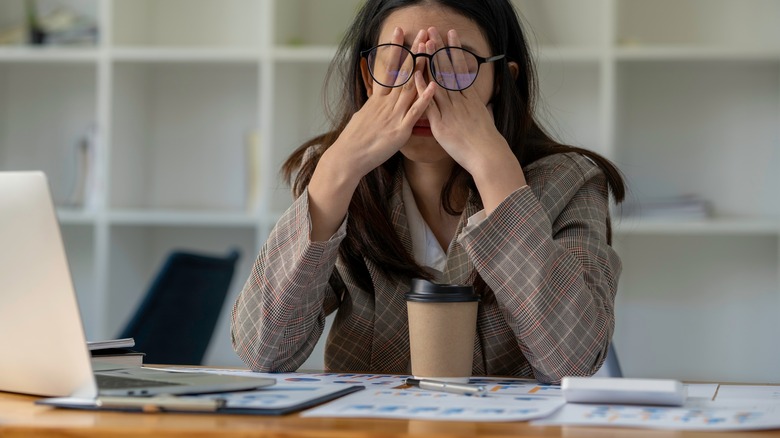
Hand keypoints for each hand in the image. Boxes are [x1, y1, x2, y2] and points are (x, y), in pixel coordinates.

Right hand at [326, 27, 435, 179]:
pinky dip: (424, 99)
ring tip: (430, 50)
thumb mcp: (363, 116)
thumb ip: (373, 107)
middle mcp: (386, 104)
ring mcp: (394, 115)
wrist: (348, 157)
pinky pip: (415, 112)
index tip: (400, 32)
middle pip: (403, 73)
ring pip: (410, 87)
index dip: (395, 49)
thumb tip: (375, 101)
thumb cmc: (354, 140)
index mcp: (377, 100)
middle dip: (414, 52)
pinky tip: (433, 86)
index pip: (388, 68)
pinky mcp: (400, 130)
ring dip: (422, 68)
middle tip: (422, 33)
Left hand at [415, 27, 513, 176]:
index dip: (455, 51)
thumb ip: (482, 109)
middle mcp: (460, 101)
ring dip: (431, 62)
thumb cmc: (487, 141)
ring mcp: (450, 111)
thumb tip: (486, 105)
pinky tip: (416, 75)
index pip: (461, 69)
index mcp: (471, 99)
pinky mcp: (441, 124)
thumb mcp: (486, 119)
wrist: (487, 156)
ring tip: (425, 44)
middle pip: (449, 70)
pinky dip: (423, 88)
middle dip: (440, 49)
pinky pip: (429, 104)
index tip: (451, 36)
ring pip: (439, 82)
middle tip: (434, 31)